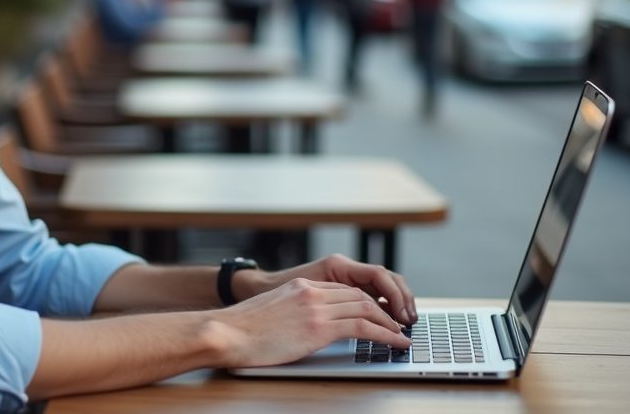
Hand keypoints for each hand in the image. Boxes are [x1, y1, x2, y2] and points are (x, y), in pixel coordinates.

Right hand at [233, 253, 415, 324]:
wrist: (226, 332)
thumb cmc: (240, 330)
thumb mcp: (271, 313)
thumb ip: (292, 313)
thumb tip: (302, 329)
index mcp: (301, 287)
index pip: (344, 291)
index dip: (366, 302)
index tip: (378, 314)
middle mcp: (312, 292)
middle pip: (360, 296)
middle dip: (384, 310)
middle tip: (398, 324)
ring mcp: (316, 308)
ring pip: (366, 308)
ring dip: (389, 323)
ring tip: (402, 336)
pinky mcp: (318, 327)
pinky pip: (362, 327)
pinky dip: (385, 334)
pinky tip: (395, 342)